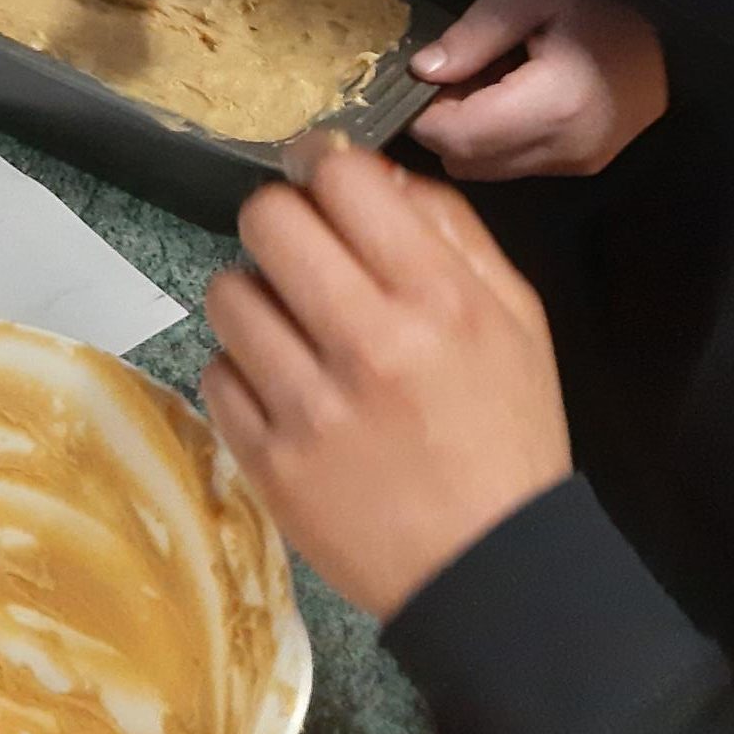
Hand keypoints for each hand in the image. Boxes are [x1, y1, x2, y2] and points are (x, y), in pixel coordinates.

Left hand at [201, 148, 570, 620]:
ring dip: (255, 295)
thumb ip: (451, 228)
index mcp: (436, 298)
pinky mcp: (268, 462)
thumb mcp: (516, 316)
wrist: (489, 571)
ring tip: (288, 323)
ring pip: (228, 292)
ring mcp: (308, 406)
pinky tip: (282, 387)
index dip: (323, 162)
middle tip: (300, 248)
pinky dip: (243, 372)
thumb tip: (375, 173)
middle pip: (267, 219)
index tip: (320, 176)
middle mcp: (366, 341)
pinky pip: (217, 373)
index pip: (342, 178)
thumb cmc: (507, 431)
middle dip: (280, 218)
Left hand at [408, 0, 669, 179]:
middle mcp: (568, 150)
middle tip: (447, 71)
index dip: (421, 113)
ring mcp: (583, 162)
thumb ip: (472, 34)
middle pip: (470, 162)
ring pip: (493, 169)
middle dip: (443, 124)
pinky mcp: (590, 161)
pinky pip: (522, 162)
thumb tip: (421, 71)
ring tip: (481, 76)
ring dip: (471, 132)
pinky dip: (500, 135)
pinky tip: (510, 90)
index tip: (411, 77)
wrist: (677, 8)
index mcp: (553, 107)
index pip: (457, 138)